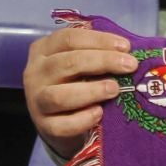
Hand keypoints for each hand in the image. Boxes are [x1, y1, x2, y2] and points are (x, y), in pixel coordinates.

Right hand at [23, 26, 135, 158]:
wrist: (60, 122)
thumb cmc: (75, 83)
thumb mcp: (81, 64)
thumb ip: (97, 54)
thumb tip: (127, 51)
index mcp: (43, 50)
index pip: (68, 38)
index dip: (98, 40)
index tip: (126, 47)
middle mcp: (35, 73)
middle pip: (67, 62)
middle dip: (103, 61)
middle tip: (130, 65)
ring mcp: (37, 101)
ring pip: (59, 95)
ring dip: (91, 91)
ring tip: (114, 89)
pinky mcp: (45, 126)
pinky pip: (62, 125)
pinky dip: (83, 119)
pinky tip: (100, 113)